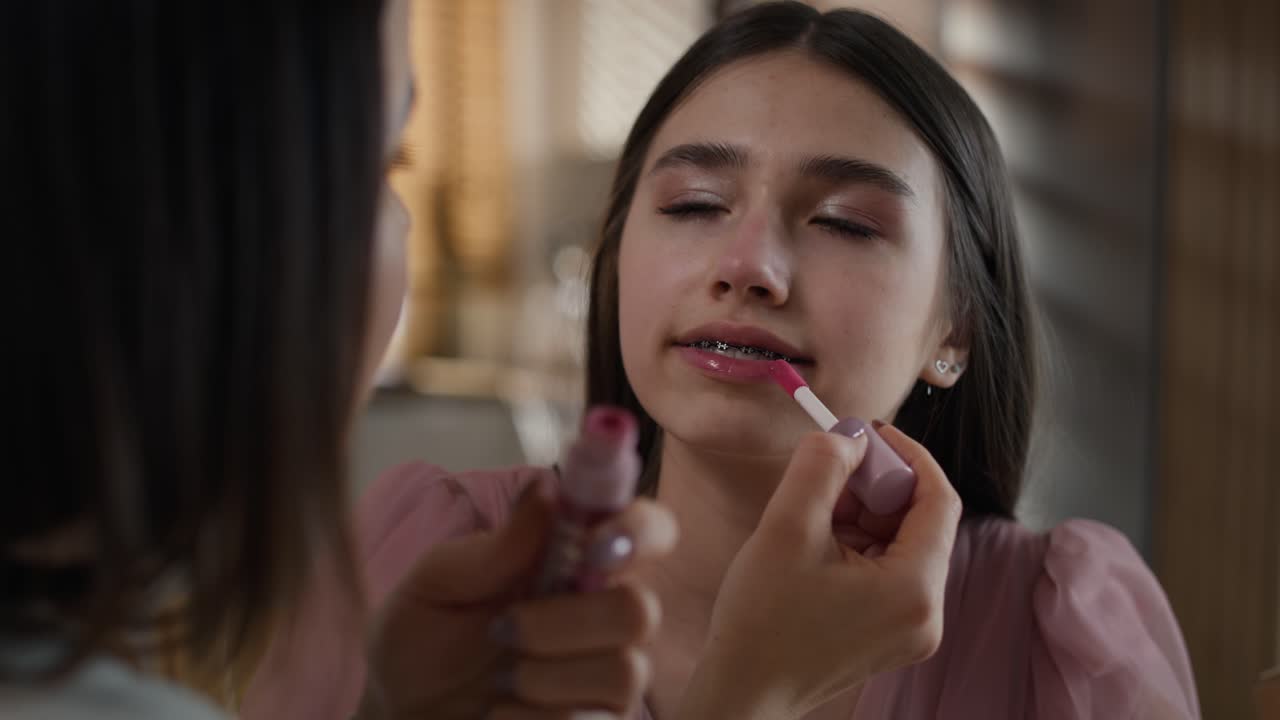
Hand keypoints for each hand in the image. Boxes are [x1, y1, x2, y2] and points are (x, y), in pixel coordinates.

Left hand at [359, 478, 677, 719]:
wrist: (402, 708)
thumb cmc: (421, 636)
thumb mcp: (438, 582)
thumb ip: (497, 545)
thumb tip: (548, 487)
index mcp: (576, 561)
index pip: (648, 531)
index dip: (639, 531)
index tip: (594, 547)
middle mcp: (604, 613)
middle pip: (640, 611)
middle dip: (565, 624)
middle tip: (503, 630)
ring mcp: (606, 674)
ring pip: (623, 674)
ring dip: (546, 679)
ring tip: (499, 682)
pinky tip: (500, 713)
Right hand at [678, 424, 961, 719]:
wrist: (744, 690)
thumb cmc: (761, 620)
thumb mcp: (787, 527)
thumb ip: (822, 466)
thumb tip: (849, 436)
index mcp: (915, 589)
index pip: (938, 499)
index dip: (906, 455)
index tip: (867, 434)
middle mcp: (927, 614)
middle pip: (919, 521)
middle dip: (875, 486)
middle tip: (828, 471)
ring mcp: (911, 629)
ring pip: (900, 543)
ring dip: (861, 515)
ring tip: (810, 516)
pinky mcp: (890, 634)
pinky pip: (887, 570)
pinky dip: (856, 544)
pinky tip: (815, 544)